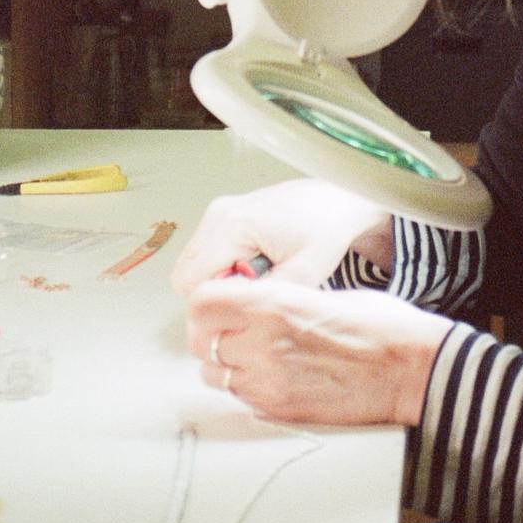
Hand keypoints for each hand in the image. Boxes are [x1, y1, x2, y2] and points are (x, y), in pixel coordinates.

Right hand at [170, 180, 392, 297]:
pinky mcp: (222, 215)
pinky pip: (204, 254)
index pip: (194, 283)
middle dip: (212, 297)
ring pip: (191, 266)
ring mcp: (217, 212)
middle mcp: (218, 214)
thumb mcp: (303, 275)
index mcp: (233, 225)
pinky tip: (252, 269)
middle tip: (249, 299)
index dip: (213, 307)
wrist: (337, 202)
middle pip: (185, 276)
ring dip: (216, 283)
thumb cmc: (327, 231)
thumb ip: (263, 299)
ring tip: (255, 283)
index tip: (240, 313)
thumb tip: (233, 320)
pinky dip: (220, 269)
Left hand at [186, 275, 447, 427]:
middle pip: (201, 342)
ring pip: (214, 375)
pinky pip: (240, 398)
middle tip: (235, 331)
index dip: (206, 304)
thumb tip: (245, 304)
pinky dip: (247, 387)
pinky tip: (275, 376)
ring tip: (258, 356)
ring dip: (226, 365)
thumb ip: (274, 300)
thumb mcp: (322, 292)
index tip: (219, 304)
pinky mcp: (279, 409)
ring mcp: (268, 381)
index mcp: (275, 303)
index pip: (201, 302)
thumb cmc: (380, 325)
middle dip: (212, 336)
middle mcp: (263, 342)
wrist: (412, 370)